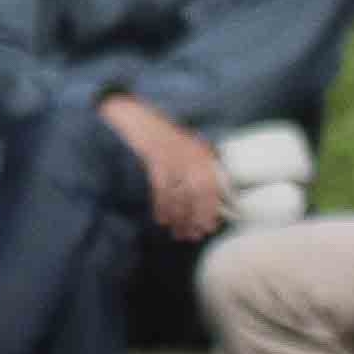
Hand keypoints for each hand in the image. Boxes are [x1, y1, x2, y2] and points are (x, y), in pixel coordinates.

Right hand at [97, 93, 224, 239]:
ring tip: (177, 233)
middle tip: (192, 237)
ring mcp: (174, 157)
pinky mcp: (156, 158)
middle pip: (197, 195)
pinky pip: (160, 188)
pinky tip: (162, 220)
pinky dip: (161, 206)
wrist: (138, 117)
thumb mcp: (191, 150)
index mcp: (204, 156)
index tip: (209, 228)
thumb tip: (215, 203)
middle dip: (195, 218)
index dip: (211, 210)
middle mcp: (193, 156)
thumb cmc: (165, 137)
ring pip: (179, 195)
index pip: (212, 188)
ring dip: (178, 217)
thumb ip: (202, 171)